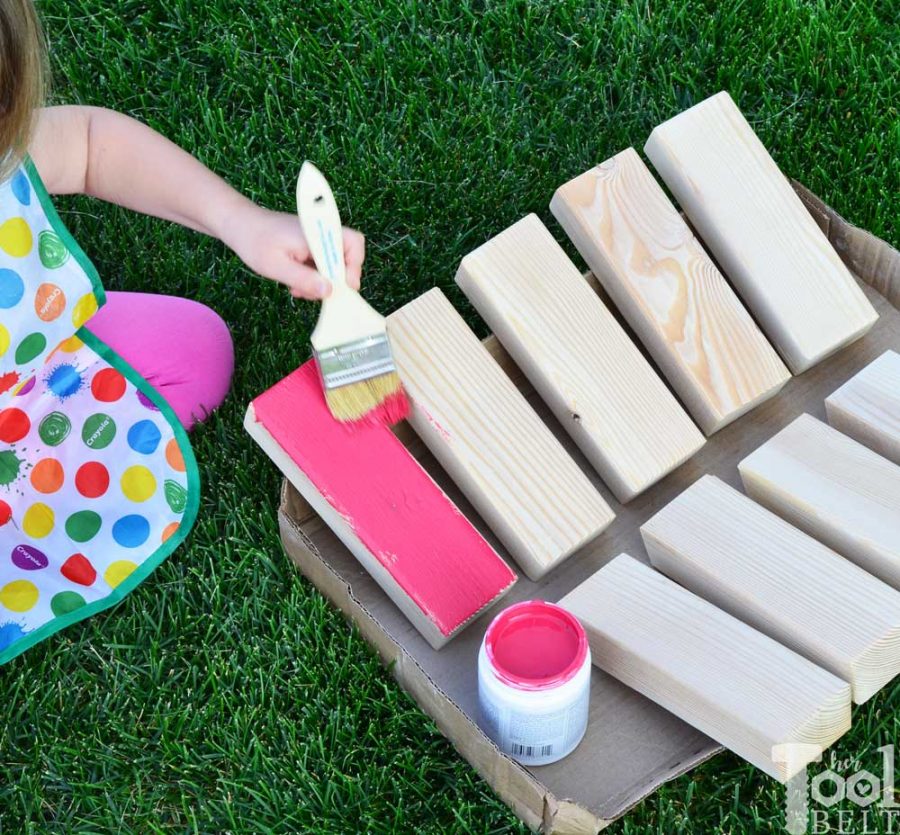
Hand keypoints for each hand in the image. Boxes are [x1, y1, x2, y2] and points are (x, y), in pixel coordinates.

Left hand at [220, 201, 364, 298]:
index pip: (354, 244)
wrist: (239, 225)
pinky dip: (314, 278)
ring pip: (336, 265)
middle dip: (336, 280)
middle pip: (348, 257)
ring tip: (300, 290)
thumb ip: (304, 279)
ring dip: (323, 282)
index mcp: (318, 232)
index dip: (354, 267)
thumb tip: (329, 291)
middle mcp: (323, 233)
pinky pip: (323, 265)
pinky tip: (297, 285)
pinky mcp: (312, 247)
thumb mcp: (276, 266)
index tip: (341, 287)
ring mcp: (318, 241)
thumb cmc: (254, 241)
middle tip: (316, 293)